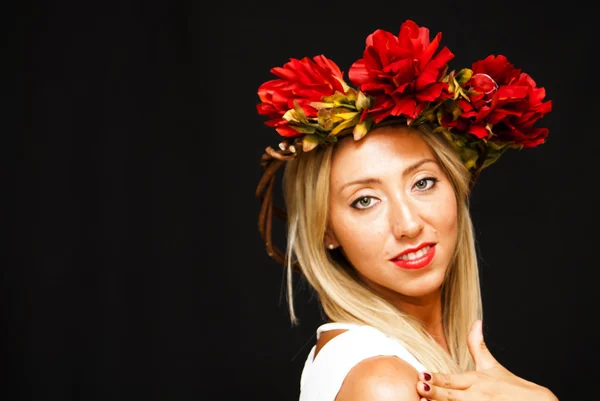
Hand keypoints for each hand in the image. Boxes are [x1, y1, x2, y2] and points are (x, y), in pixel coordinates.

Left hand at [416, 320, 557, 400]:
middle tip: (420, 388)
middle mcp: (477, 396)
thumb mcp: (492, 366)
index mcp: (476, 380)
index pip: (452, 380)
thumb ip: (477, 346)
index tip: (422, 376)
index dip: (436, 379)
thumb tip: (476, 322)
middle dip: (436, 393)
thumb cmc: (510, 388)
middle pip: (452, 396)